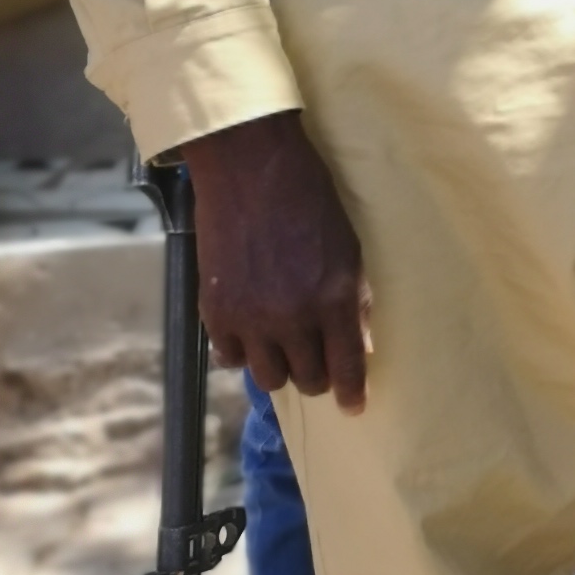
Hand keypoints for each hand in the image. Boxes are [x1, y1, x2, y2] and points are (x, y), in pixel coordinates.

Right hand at [179, 109, 371, 409]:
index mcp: (334, 299)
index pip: (347, 365)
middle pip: (307, 378)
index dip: (352, 392)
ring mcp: (251, 316)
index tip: (354, 406)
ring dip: (280, 366)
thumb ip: (353, 302)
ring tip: (284, 347)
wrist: (250, 168)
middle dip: (317, 375)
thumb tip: (358, 346)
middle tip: (318, 363)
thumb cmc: (310, 200)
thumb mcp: (349, 249)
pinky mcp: (216, 309)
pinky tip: (250, 332)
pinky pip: (230, 356)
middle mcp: (293, 316)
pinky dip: (242, 351)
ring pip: (268, 376)